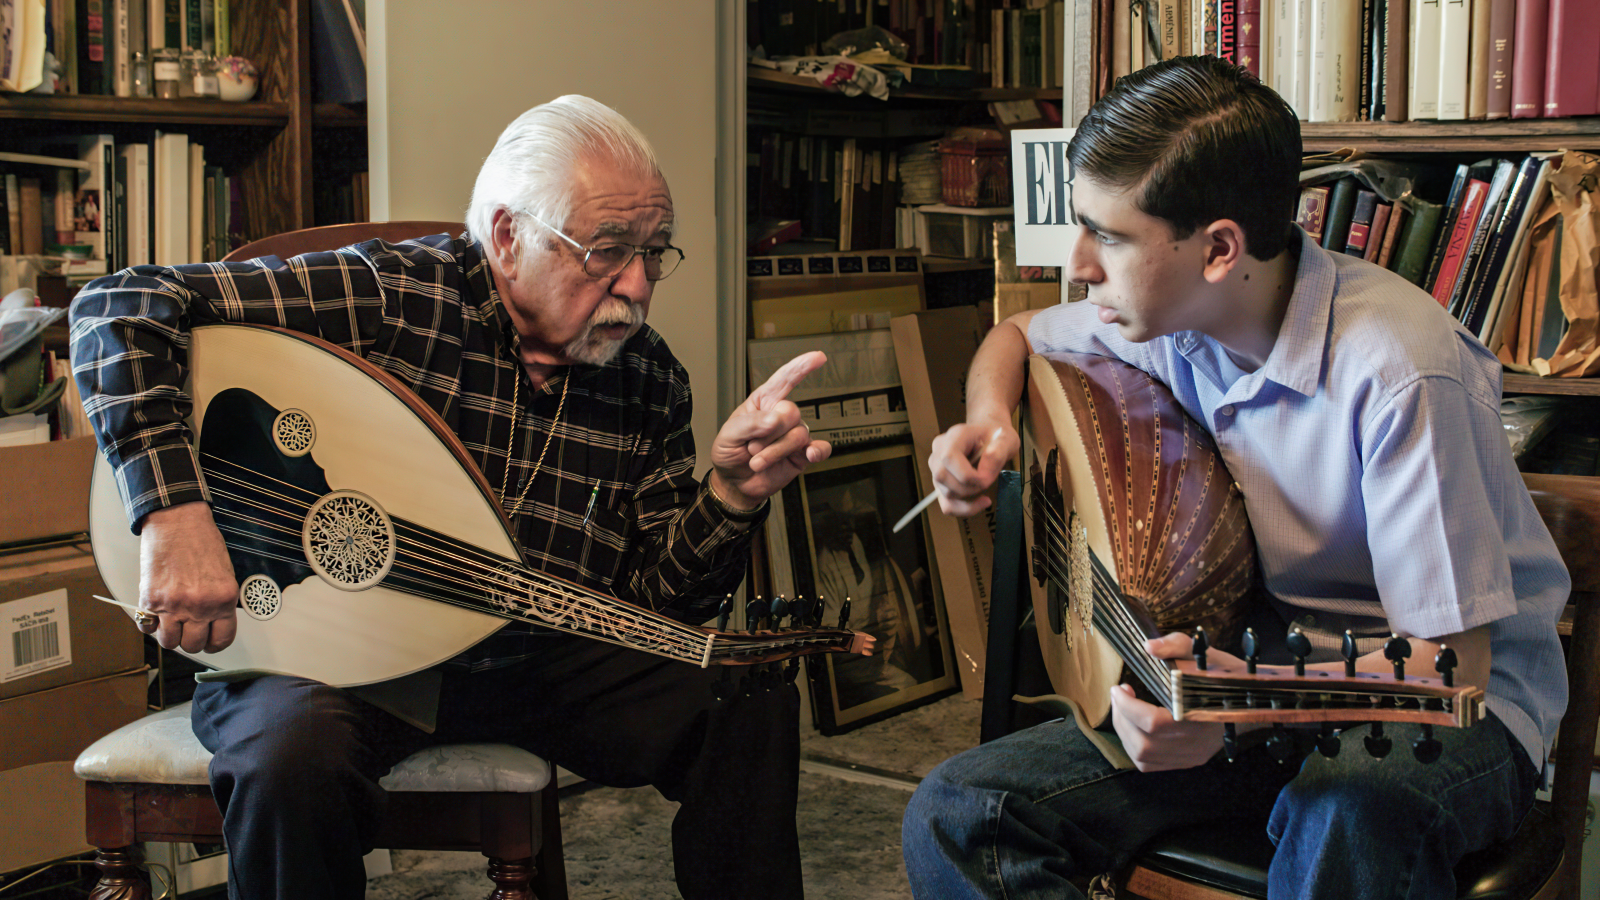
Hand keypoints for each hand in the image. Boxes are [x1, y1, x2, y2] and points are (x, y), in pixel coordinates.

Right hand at [138, 501, 239, 653]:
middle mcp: (200, 605)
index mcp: (224, 599)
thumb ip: (219, 601)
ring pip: (170, 642)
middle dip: (191, 640)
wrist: (176, 521)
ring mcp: (174, 605)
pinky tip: (155, 613)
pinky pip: (147, 627)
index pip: (222, 638)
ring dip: (169, 635)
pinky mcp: (150, 600)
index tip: (210, 641)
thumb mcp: (224, 574)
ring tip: (171, 621)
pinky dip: (149, 624)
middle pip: (194, 645)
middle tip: (188, 629)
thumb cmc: (200, 541)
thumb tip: (212, 623)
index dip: (215, 643)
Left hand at [709, 351, 831, 508]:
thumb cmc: (730, 453)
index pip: (784, 380)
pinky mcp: (802, 454)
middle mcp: (782, 416)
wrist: (735, 484)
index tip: (818, 357)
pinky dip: (817, 451)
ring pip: (798, 435)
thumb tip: (778, 418)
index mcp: (763, 402)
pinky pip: (820, 449)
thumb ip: (751, 424)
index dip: (801, 367)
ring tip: (757, 461)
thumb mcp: (728, 435)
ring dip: (773, 452)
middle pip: (790, 412)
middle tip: (751, 446)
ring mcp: (794, 435)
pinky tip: (809, 454)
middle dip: (768, 433)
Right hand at [927, 421, 1017, 516]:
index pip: (948, 458)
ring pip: (944, 492)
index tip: (987, 479)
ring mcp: (937, 467)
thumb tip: (983, 473)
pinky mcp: (941, 483)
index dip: (966, 475)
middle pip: (942, 477)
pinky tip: (979, 504)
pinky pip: (946, 504)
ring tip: (984, 485)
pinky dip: (963, 510)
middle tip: (987, 482)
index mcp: (954, 436)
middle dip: (968, 487)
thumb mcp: (1006, 439)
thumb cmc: (997, 437)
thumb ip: (998, 451)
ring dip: (968, 497)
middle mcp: (939, 450)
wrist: (991, 439)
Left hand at [1109, 632, 1244, 771]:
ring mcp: (1191, 755)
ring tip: (1123, 709)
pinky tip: (1134, 728)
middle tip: (1119, 696)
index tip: (1119, 688)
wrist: (1254, 701)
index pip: (1152, 722)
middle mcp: (1194, 743)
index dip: (1128, 706)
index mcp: (1198, 716)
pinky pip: (1151, 765)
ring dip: (1124, 733)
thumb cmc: (1227, 676)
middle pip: (1143, 744)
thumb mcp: (1204, 653)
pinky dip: (1134, 747)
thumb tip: (1148, 646)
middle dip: (1121, 718)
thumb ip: (1175, 645)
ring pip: (1143, 757)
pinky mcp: (1189, 760)